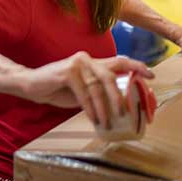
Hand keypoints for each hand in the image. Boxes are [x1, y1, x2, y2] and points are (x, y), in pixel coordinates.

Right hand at [22, 51, 153, 129]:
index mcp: (93, 62)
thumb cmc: (57, 89)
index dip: (137, 66)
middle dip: (120, 95)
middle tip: (126, 111)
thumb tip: (119, 105)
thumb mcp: (82, 92)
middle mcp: (87, 59)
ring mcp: (77, 63)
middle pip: (111, 74)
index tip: (151, 75)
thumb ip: (98, 92)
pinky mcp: (67, 71)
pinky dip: (90, 107)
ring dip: (104, 108)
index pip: (119, 60)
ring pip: (98, 87)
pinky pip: (84, 93)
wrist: (31, 85)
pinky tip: (93, 118)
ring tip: (107, 122)